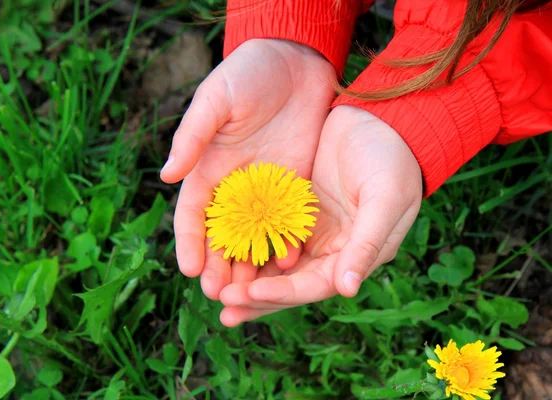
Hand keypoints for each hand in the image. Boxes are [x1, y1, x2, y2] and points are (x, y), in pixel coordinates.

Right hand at [160, 39, 336, 299]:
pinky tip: (288, 264)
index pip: (193, 213)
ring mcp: (266, 189)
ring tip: (250, 295)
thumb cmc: (249, 73)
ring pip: (255, 236)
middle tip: (219, 296)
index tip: (189, 269)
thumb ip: (193, 135)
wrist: (297, 60)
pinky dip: (286, 243)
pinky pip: (288, 222)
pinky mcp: (295, 186)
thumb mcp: (217, 99)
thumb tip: (166, 174)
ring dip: (251, 265)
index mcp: (208, 167)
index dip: (189, 241)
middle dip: (218, 264)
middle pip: (223, 234)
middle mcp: (235, 185)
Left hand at [219, 106, 422, 326]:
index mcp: (354, 255)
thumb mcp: (384, 200)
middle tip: (223, 308)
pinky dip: (248, 243)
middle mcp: (331, 250)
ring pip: (274, 262)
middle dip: (257, 297)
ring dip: (248, 278)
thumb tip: (347, 290)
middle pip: (289, 282)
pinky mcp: (293, 208)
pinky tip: (223, 251)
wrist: (378, 118)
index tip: (249, 295)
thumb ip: (366, 244)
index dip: (283, 293)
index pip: (314, 285)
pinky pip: (267, 231)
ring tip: (216, 293)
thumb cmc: (391, 160)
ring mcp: (310, 229)